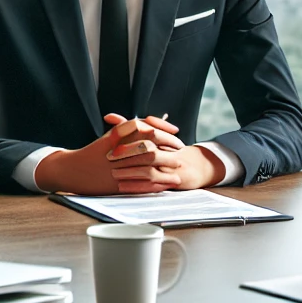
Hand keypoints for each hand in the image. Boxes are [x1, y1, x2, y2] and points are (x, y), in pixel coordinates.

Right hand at [35, 117, 184, 194]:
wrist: (73, 169)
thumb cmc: (95, 151)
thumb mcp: (112, 135)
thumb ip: (133, 128)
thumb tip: (158, 122)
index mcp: (118, 136)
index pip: (147, 129)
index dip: (165, 132)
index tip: (177, 135)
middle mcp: (118, 151)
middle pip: (151, 148)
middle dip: (168, 151)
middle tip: (179, 153)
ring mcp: (116, 168)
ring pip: (147, 167)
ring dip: (165, 170)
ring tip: (177, 172)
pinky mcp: (115, 184)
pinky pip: (139, 185)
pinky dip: (154, 185)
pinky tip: (164, 185)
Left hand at [103, 114, 224, 192]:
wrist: (193, 166)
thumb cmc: (166, 149)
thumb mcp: (149, 135)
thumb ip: (128, 126)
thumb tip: (108, 116)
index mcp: (163, 138)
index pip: (148, 132)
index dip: (129, 135)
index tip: (112, 139)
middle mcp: (169, 151)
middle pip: (148, 151)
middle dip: (128, 154)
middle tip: (110, 156)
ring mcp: (172, 167)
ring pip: (149, 170)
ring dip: (129, 172)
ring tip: (114, 173)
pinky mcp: (173, 181)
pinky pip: (152, 187)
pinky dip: (135, 186)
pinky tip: (122, 186)